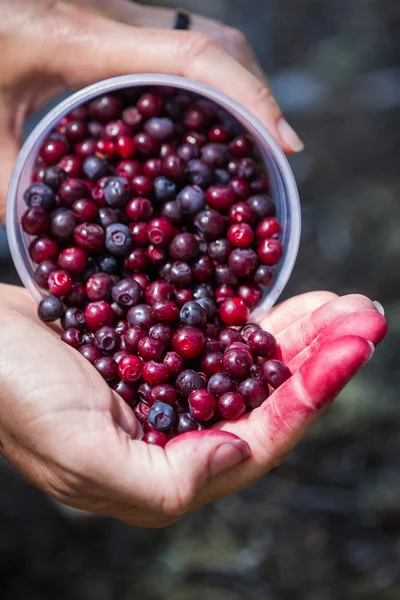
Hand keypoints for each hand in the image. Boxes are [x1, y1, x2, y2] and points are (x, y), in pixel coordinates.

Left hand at [0, 0, 302, 222]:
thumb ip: (11, 188)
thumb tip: (39, 246)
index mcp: (78, 41)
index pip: (191, 56)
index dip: (249, 96)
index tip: (283, 141)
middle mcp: (109, 16)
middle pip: (214, 40)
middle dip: (256, 92)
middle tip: (276, 146)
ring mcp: (116, 13)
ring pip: (204, 35)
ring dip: (239, 82)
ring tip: (254, 135)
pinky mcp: (114, 20)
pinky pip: (180, 41)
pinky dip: (210, 78)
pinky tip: (209, 117)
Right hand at [0, 285, 385, 526]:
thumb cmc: (14, 396)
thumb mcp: (81, 458)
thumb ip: (164, 480)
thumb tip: (237, 450)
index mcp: (167, 466)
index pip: (259, 437)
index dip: (310, 395)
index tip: (351, 346)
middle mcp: (178, 428)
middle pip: (268, 397)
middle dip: (320, 357)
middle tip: (365, 313)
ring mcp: (171, 385)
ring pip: (252, 364)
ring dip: (300, 333)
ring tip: (343, 301)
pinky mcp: (160, 346)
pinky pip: (221, 334)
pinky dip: (257, 316)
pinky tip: (290, 296)